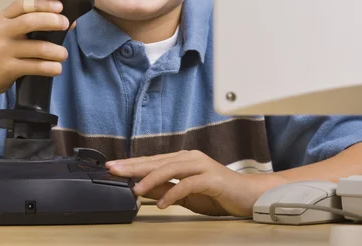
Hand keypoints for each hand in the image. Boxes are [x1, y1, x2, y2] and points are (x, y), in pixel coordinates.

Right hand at [0, 0, 72, 96]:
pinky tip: (56, 68)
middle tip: (66, 25)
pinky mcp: (8, 69)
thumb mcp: (7, 30)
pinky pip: (36, 67)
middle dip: (53, 21)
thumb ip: (30, 23)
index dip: (43, 3)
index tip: (59, 6)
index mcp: (4, 18)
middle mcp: (3, 31)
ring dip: (57, 51)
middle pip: (30, 22)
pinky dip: (51, 67)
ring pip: (38, 48)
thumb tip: (67, 22)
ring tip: (63, 54)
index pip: (23, 4)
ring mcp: (5, 50)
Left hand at [106, 150, 281, 216]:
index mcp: (182, 159)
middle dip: (133, 166)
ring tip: (135, 189)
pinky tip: (161, 203)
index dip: (132, 163)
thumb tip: (143, 189)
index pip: (152, 160)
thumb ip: (166, 189)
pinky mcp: (211, 178)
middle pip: (156, 161)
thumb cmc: (218, 194)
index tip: (112, 167)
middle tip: (113, 170)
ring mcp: (201, 166)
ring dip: (150, 179)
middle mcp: (190, 158)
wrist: (249, 196)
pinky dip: (173, 193)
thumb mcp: (186, 194)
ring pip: (170, 169)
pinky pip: (188, 185)